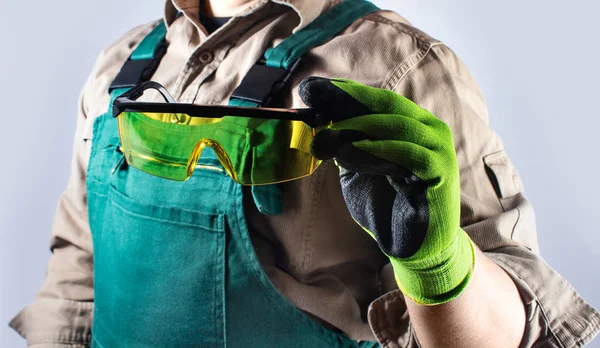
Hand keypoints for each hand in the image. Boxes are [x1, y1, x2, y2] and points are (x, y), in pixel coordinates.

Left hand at [299, 77, 474, 304]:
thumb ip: (346, 145)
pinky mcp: (441, 171)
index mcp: (411, 124)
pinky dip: (377, 149)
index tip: (310, 89)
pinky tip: (350, 151)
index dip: (343, 91)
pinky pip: (407, 153)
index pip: (375, 100)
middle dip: (346, 99)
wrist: (412, 247)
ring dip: (356, 127)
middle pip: (385, 104)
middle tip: (313, 96)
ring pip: (395, 126)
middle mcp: (428, 129)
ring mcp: (438, 148)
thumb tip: (320, 123)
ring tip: (326, 136)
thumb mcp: (359, 168)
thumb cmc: (386, 205)